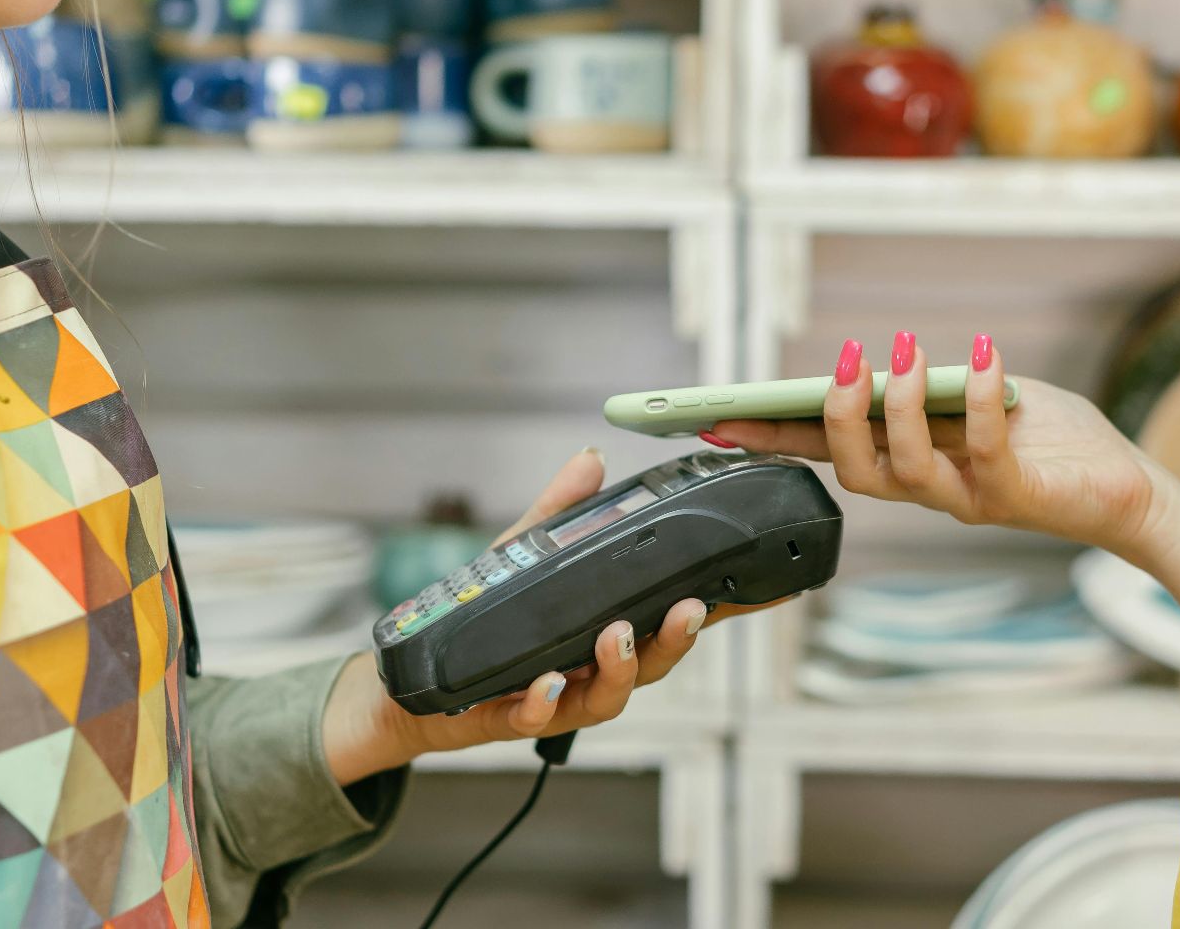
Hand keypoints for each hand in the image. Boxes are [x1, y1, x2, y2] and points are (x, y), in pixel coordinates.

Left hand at [323, 449, 756, 782]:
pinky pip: (534, 719)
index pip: (671, 618)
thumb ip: (559, 512)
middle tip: (689, 610)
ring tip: (616, 636)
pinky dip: (543, 702)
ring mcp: (557, 699)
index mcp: (606, 628)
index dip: (722, 607)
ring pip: (607, 698)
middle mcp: (591, 670)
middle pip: (653, 664)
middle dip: (675, 639)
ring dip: (619, 668)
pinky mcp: (510, 718)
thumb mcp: (521, 556)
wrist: (416, 685)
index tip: (763, 589)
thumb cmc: (481, 621)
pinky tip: (544, 683)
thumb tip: (591, 460)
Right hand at [715, 334, 1167, 556]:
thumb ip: (932, 386)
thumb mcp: (978, 399)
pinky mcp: (1015, 498)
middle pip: (853, 470)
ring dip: (896, 407)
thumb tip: (884, 363)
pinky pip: (983, 450)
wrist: (1127, 485)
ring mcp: (968, 499)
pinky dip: (975, 395)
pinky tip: (979, 353)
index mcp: (910, 462)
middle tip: (843, 364)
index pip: (827, 452)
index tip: (718, 418)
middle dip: (835, 418)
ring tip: (898, 349)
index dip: (772, 440)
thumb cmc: (1051, 437)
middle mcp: (929, 489)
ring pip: (905, 470)